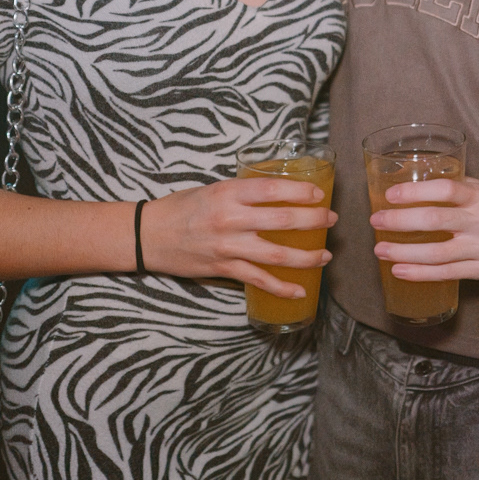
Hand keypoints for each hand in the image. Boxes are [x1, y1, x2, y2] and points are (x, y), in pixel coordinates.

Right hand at [140, 178, 334, 298]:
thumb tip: (278, 194)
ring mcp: (228, 245)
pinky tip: (300, 290)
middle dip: (314, 220)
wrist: (148, 234)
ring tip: (325, 255)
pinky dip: (282, 287)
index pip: (273, 189)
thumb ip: (243, 193)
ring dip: (307, 256)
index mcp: (228, 192)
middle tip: (330, 221)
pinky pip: (259, 279)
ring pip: (277, 253)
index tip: (320, 195)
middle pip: (283, 219)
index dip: (301, 192)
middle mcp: (230, 218)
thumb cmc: (182, 208)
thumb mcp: (213, 189)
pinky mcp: (223, 268)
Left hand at [373, 178, 478, 281]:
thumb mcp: (478, 187)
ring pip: (437, 253)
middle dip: (399, 222)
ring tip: (380, 249)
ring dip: (403, 252)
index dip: (415, 192)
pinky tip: (399, 270)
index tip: (390, 195)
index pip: (444, 190)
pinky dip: (419, 273)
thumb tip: (406, 185)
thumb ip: (449, 187)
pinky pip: (446, 274)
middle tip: (376, 221)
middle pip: (434, 221)